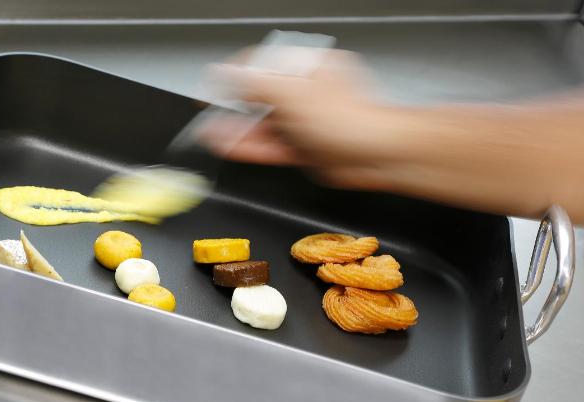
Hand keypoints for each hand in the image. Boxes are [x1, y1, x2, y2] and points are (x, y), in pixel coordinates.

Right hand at [200, 49, 412, 190]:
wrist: (376, 155)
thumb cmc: (349, 119)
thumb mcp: (290, 92)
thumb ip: (252, 84)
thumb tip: (222, 73)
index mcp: (306, 67)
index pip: (262, 64)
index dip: (234, 74)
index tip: (212, 85)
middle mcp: (306, 92)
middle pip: (261, 97)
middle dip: (232, 106)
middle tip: (207, 113)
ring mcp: (305, 121)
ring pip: (264, 124)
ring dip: (237, 129)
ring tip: (210, 133)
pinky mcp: (305, 147)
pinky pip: (271, 144)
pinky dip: (249, 145)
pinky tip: (227, 145)